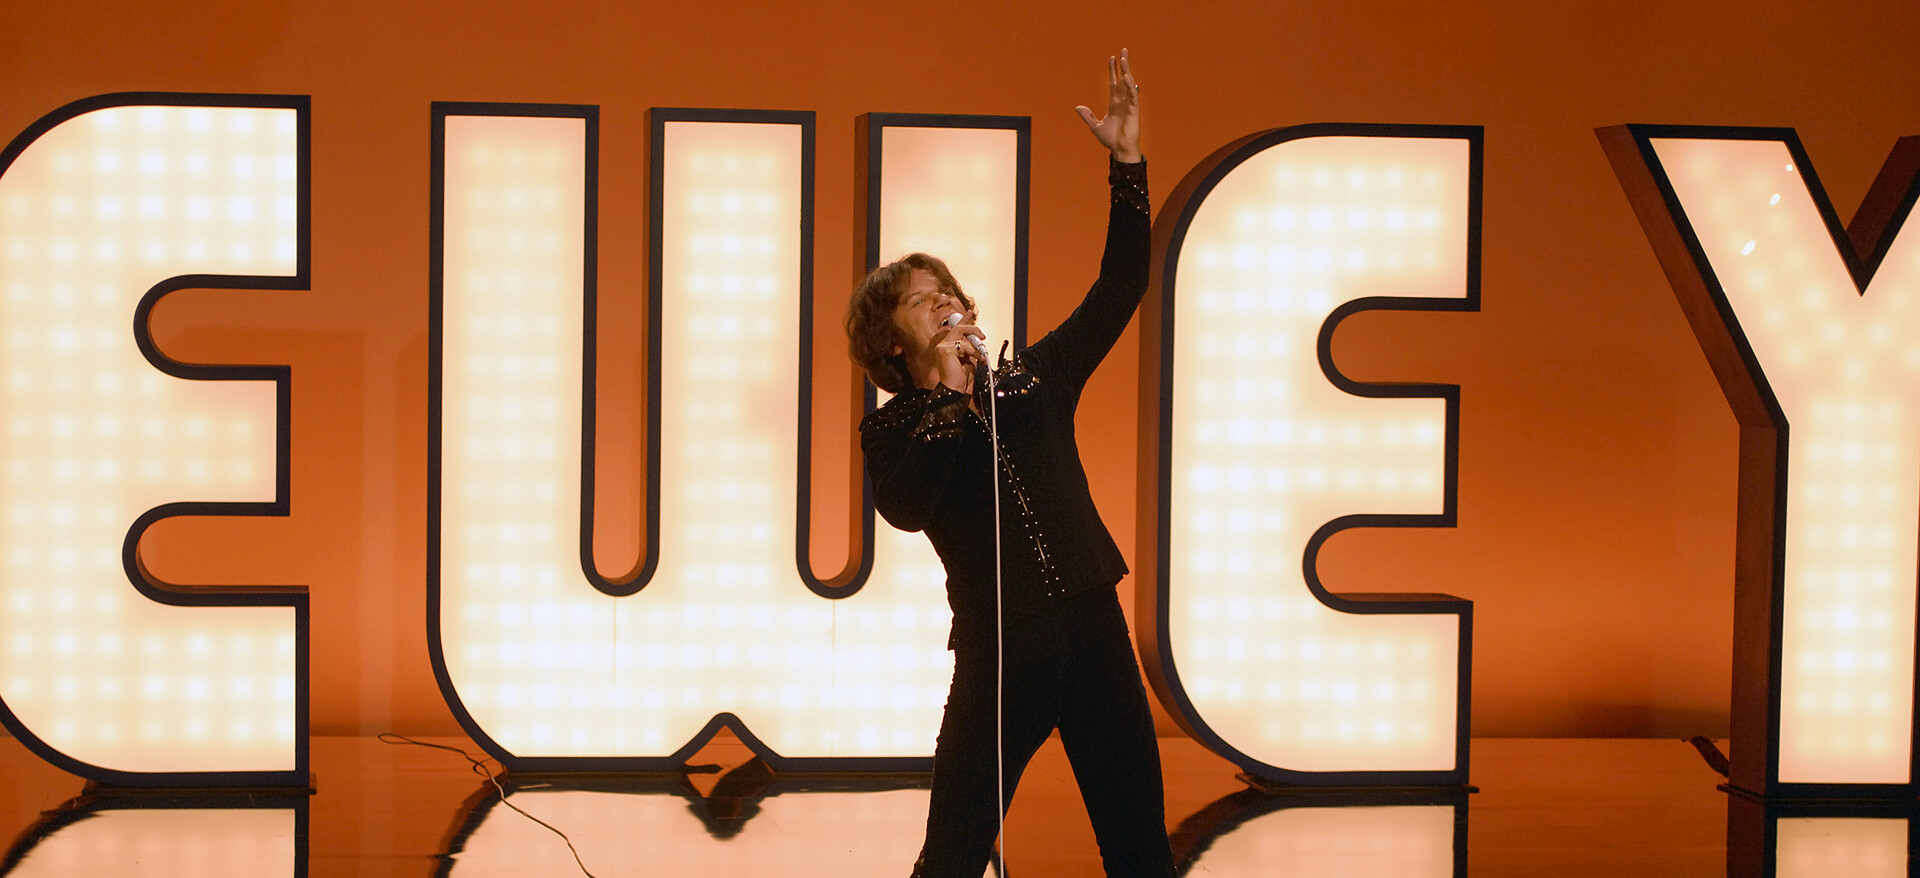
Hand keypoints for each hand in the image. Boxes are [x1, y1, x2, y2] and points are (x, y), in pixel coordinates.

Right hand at [924, 320, 984, 394]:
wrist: (955, 390)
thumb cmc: (961, 379)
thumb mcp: (969, 360)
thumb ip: (971, 349)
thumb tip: (978, 341)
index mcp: (947, 347)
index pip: (956, 329)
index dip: (963, 320)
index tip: (969, 312)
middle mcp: (943, 345)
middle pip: (960, 328)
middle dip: (973, 330)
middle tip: (983, 336)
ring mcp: (943, 347)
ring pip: (964, 335)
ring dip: (976, 347)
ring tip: (981, 358)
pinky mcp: (945, 349)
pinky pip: (964, 345)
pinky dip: (974, 352)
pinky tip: (977, 360)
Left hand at [1074, 48, 1141, 162]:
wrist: (1120, 150)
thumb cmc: (1110, 140)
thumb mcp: (1095, 126)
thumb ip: (1088, 116)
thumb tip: (1077, 107)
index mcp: (1114, 104)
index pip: (1113, 83)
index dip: (1113, 71)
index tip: (1112, 58)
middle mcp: (1123, 101)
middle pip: (1123, 78)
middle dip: (1123, 65)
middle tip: (1123, 50)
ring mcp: (1129, 104)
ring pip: (1128, 83)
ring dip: (1127, 70)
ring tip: (1124, 58)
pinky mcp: (1134, 110)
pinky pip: (1133, 95)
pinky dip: (1130, 86)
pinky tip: (1127, 76)